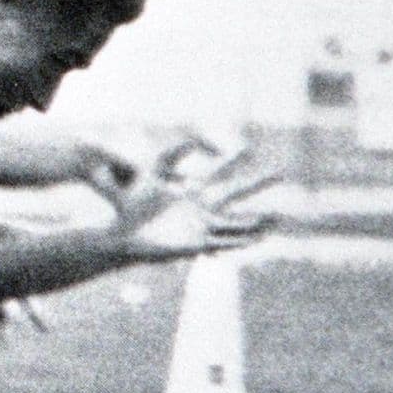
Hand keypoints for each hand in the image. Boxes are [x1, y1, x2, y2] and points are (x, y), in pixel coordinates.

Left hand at [109, 145, 277, 263]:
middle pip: (234, 191)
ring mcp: (201, 226)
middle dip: (257, 182)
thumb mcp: (126, 186)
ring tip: (281, 216)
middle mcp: (200, 207)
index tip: (249, 147)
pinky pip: (224, 242)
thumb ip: (122, 168)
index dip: (231, 160)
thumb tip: (110, 154)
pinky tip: (259, 237)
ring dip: (256, 219)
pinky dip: (240, 239)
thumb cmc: (128, 211)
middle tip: (283, 171)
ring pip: (235, 221)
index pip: (216, 171)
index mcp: (189, 191)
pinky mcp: (196, 244)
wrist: (125, 239)